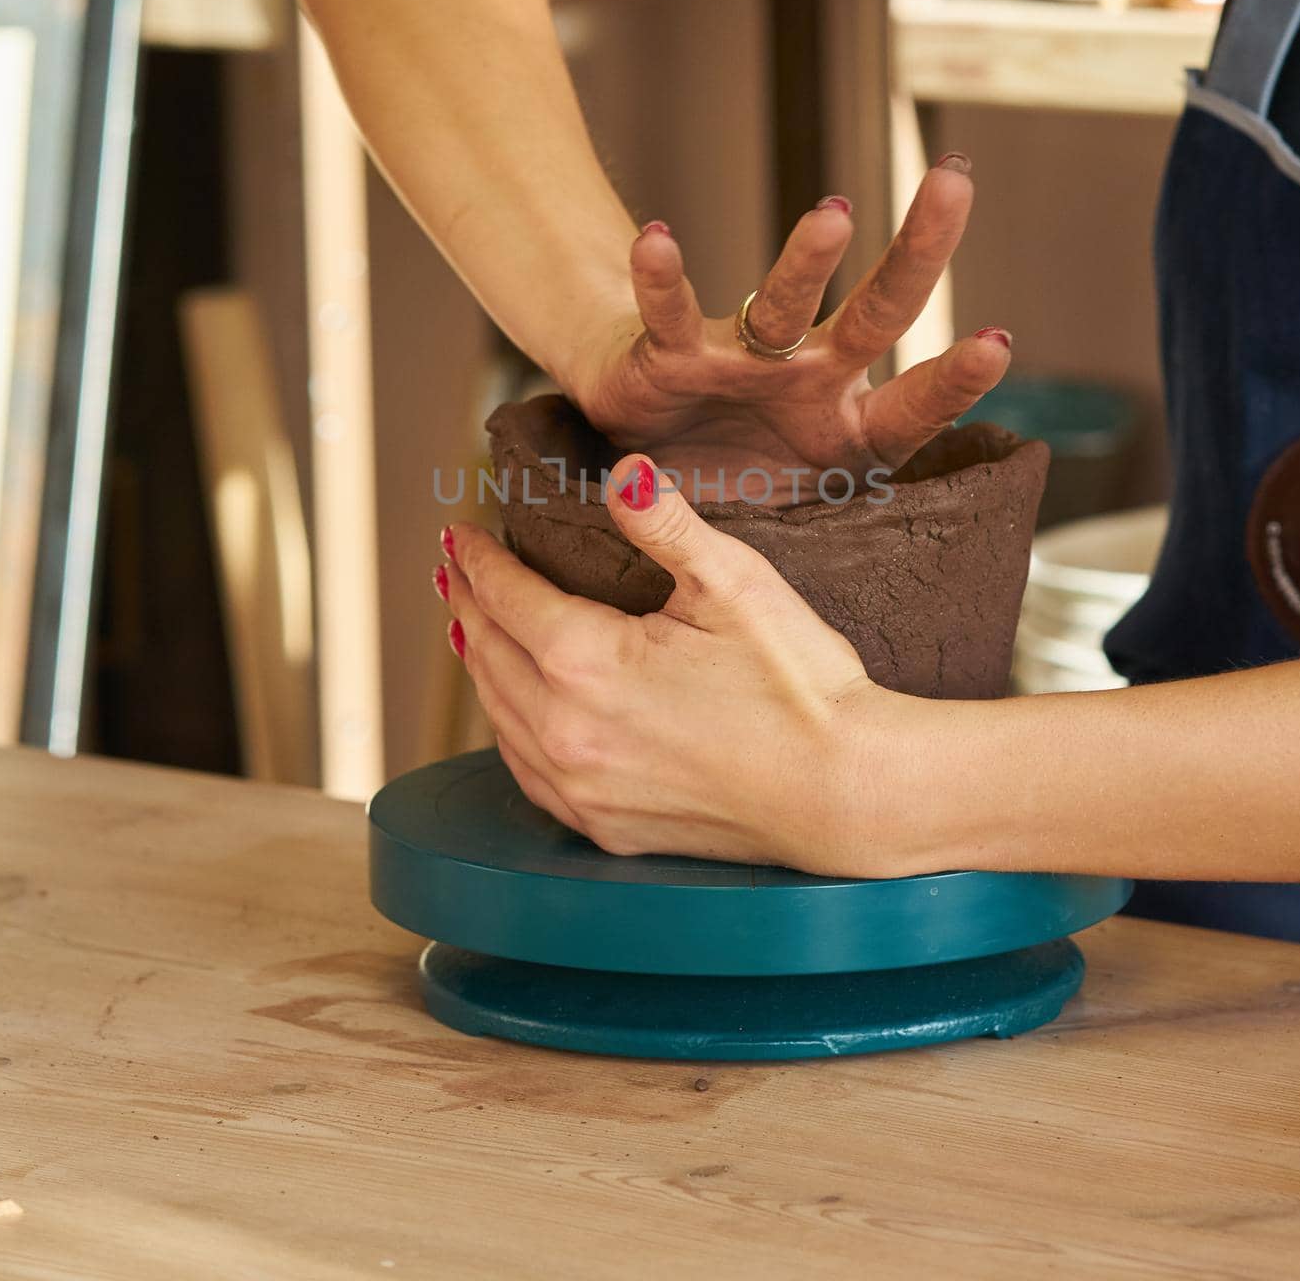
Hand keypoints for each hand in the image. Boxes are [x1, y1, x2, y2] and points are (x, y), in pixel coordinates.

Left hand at [437, 454, 910, 874]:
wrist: (845, 791)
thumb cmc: (798, 684)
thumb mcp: (734, 582)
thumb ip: (664, 523)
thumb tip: (621, 470)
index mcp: (585, 662)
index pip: (505, 597)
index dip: (477, 560)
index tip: (458, 534)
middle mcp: (565, 730)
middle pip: (488, 654)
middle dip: (467, 604)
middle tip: (454, 571)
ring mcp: (582, 788)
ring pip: (499, 716)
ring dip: (478, 666)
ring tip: (469, 629)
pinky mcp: (605, 828)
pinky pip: (527, 773)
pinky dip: (507, 731)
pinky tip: (513, 716)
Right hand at [570, 157, 1011, 497]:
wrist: (645, 450)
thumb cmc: (736, 481)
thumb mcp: (797, 516)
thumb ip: (828, 526)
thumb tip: (861, 620)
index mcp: (849, 427)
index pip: (915, 403)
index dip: (953, 379)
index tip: (997, 342)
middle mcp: (807, 378)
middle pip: (874, 312)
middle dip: (918, 250)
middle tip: (955, 182)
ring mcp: (743, 360)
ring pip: (780, 304)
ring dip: (807, 260)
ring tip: (835, 215)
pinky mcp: (673, 354)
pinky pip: (669, 316)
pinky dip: (660, 282)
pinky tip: (656, 240)